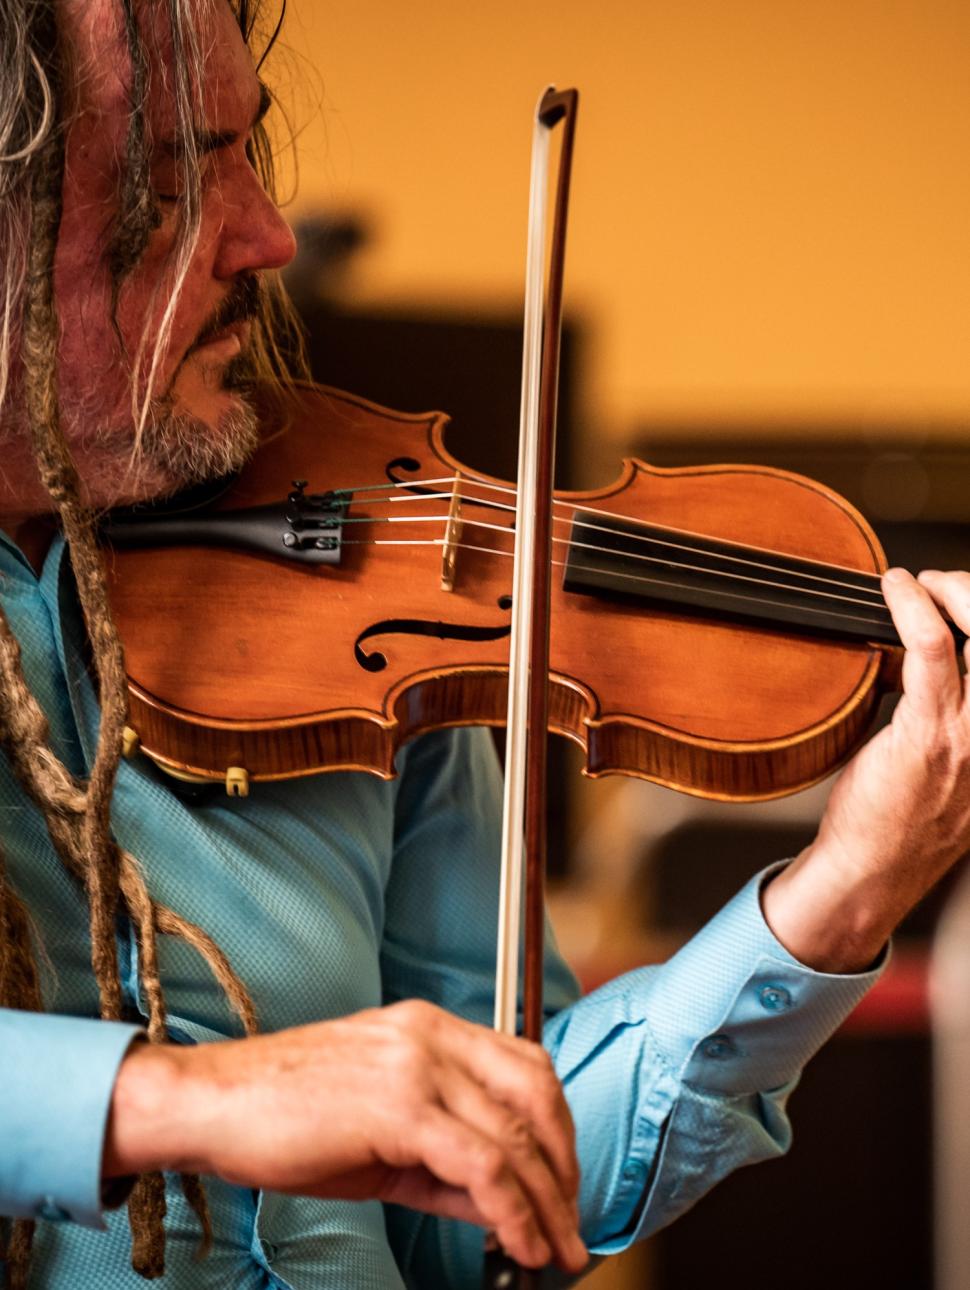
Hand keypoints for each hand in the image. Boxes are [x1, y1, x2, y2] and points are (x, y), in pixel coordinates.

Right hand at [104, 999, 587, 1273]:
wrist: (212, 1104)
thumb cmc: (285, 1116)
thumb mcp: (382, 1132)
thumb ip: (446, 1160)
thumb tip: (503, 1202)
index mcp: (429, 1028)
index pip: (525, 1067)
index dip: (556, 1128)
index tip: (562, 1182)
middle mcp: (432, 1035)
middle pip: (535, 1095)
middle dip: (563, 1166)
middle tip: (569, 1222)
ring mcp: (419, 1065)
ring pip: (515, 1134)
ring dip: (547, 1200)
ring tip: (556, 1248)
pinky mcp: (401, 1108)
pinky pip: (482, 1164)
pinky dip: (513, 1210)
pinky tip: (520, 1243)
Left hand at [763, 567, 969, 972]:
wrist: (873, 871)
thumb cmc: (899, 817)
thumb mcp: (952, 763)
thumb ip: (959, 716)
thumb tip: (936, 656)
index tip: (963, 596)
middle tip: (942, 584)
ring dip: (955, 592)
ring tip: (920, 586)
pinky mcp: (931, 733)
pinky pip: (932, 648)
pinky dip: (913, 607)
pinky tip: (895, 589)